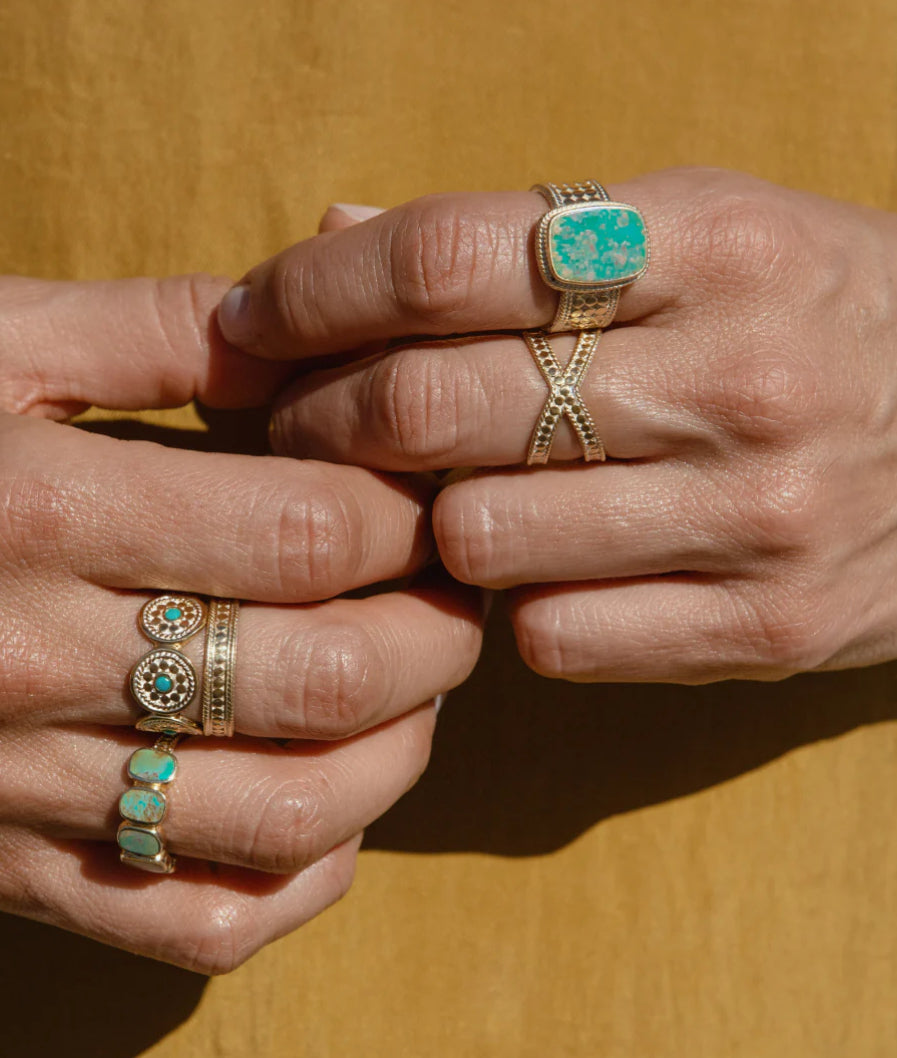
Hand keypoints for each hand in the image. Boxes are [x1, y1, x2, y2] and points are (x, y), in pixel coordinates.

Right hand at [0, 275, 482, 970]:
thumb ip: (156, 329)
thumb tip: (306, 340)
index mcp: (42, 513)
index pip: (311, 530)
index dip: (407, 515)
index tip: (427, 499)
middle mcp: (36, 665)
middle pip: (327, 675)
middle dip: (438, 633)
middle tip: (451, 589)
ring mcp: (27, 788)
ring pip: (290, 814)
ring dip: (400, 753)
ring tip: (415, 689)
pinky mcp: (18, 869)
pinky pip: (204, 922)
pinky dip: (306, 875)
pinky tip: (329, 804)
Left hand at [218, 167, 896, 683]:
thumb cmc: (803, 315)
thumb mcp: (698, 231)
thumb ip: (522, 240)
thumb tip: (337, 234)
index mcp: (714, 243)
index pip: (448, 259)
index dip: (317, 292)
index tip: (253, 320)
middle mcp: (740, 379)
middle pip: (435, 409)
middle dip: (323, 421)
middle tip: (294, 423)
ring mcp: (758, 518)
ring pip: (478, 539)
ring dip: (424, 522)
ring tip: (436, 497)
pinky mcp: (765, 629)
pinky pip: (552, 634)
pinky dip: (513, 604)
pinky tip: (535, 567)